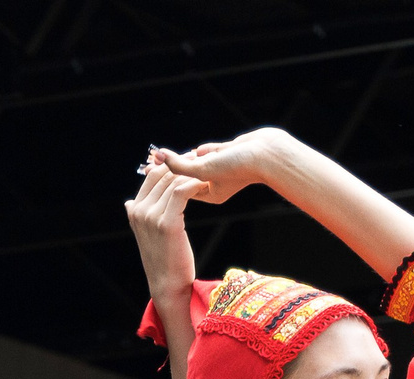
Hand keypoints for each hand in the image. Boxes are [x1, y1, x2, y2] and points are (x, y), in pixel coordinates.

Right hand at [126, 153, 198, 304]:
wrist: (167, 285)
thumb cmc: (164, 259)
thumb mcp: (147, 234)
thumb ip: (141, 215)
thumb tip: (129, 202)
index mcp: (134, 210)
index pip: (152, 176)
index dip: (171, 166)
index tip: (189, 161)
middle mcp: (139, 210)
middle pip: (162, 176)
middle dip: (183, 166)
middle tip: (201, 162)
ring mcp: (151, 216)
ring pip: (172, 182)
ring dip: (192, 174)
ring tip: (207, 172)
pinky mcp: (167, 223)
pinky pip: (181, 192)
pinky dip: (194, 184)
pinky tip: (205, 184)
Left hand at [150, 128, 287, 205]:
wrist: (266, 154)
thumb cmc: (238, 167)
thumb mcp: (203, 169)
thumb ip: (180, 164)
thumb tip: (158, 156)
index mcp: (210, 194)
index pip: (183, 185)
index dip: (166, 177)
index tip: (148, 169)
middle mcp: (216, 182)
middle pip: (189, 173)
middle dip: (174, 166)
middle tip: (151, 162)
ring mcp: (222, 168)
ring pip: (199, 160)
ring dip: (190, 156)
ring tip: (172, 156)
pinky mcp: (228, 154)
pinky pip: (211, 150)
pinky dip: (205, 149)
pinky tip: (198, 149)